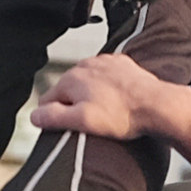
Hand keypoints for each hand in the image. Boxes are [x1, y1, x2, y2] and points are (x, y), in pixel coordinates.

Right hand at [30, 54, 170, 142]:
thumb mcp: (81, 122)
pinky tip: (117, 100)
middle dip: (74, 106)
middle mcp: (85, 65)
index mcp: (71, 79)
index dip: (54, 118)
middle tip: (91, 122)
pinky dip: (107, 88)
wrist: (157, 105)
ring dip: (91, 96)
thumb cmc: (122, 116)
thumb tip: (33, 115)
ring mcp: (104, 62)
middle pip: (67, 91)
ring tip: (106, 112)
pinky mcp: (121, 64)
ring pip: (86, 83)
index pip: (47, 101)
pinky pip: (105, 77)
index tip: (69, 128)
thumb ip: (52, 117)